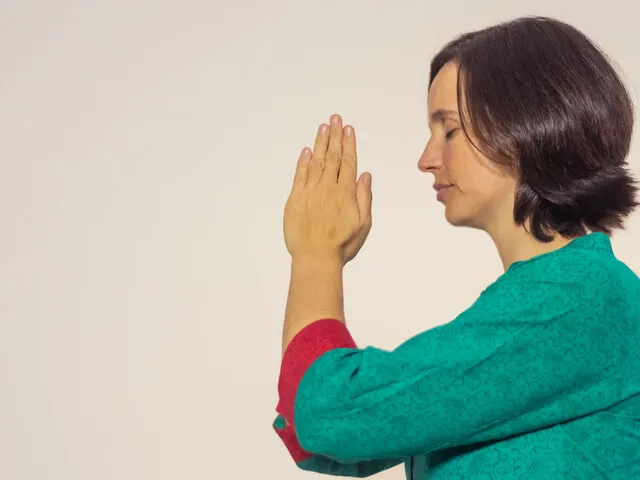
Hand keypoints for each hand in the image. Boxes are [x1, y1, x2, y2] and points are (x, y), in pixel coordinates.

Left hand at [283, 114, 372, 264]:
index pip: (348, 161)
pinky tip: (306, 151)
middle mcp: (328, 187)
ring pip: (316, 161)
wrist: (315, 257)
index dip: (348, 143)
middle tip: (334, 118)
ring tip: (323, 127)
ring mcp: (310, 191)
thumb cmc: (341, 244)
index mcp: (346, 192)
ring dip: (320, 143)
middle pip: (333, 156)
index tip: (348, 129)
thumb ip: (364, 197)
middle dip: (334, 135)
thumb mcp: (363, 224)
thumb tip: (365, 175)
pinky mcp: (295, 199)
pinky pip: (300, 175)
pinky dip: (303, 162)